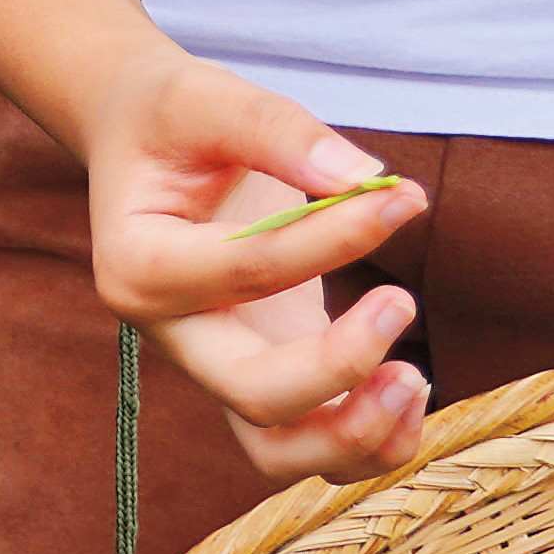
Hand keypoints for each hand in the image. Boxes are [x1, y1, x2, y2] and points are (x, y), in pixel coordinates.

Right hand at [76, 45, 433, 483]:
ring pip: (278, 454)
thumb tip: (370, 179)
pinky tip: (407, 387)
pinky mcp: (256, 374)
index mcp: (139, 265)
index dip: (334, 239)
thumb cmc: (170, 119)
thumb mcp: (208, 98)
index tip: (401, 195)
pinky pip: (306, 443)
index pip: (247, 271)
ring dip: (355, 435)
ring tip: (415, 379)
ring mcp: (214, 365)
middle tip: (403, 300)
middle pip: (255, 395)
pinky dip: (364, 440)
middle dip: (339, 366)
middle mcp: (171, 334)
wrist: (142, 144)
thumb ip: (279, 131)